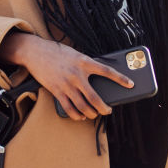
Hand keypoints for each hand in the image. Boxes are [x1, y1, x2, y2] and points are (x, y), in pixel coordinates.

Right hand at [0, 33, 132, 120]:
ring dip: (91, 113)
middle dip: (103, 108)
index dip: (120, 78)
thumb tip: (99, 79)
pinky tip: (80, 116)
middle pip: (94, 97)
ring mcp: (66, 84)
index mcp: (84, 61)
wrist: (36, 52)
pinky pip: (69, 108)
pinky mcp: (56, 91)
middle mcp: (77, 74)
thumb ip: (87, 65)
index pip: (107, 71)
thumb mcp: (76, 54)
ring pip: (82, 106)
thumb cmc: (58, 53)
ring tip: (94, 114)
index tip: (131, 84)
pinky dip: (76, 115)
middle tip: (108, 110)